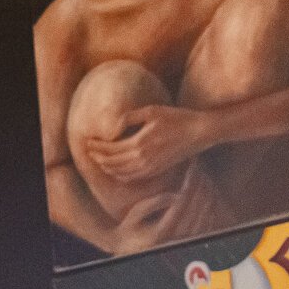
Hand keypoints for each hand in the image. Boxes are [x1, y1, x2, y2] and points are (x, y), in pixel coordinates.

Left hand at [86, 104, 213, 182]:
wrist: (199, 132)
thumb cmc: (177, 118)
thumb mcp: (152, 111)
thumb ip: (130, 117)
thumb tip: (112, 126)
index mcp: (139, 143)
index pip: (110, 149)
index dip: (97, 147)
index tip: (88, 142)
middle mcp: (142, 159)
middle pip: (112, 163)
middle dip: (98, 158)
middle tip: (89, 152)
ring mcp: (150, 167)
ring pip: (120, 174)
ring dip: (107, 168)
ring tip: (99, 161)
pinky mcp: (156, 171)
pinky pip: (132, 178)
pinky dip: (120, 175)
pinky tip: (116, 170)